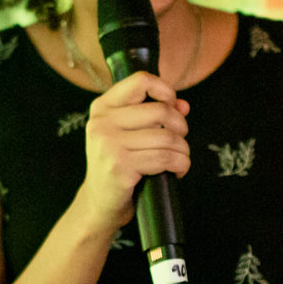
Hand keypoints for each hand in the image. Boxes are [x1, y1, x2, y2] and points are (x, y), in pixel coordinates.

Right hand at [75, 71, 190, 230]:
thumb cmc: (118, 164)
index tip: (172, 106)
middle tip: (179, 141)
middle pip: (161, 110)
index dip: (165, 91)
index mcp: (102, 108)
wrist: (99, 203)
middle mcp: (102, 123)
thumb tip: (183, 105)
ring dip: (182, 150)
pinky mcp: (120, 166)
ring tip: (179, 159)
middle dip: (180, 127)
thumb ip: (155, 115)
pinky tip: (176, 171)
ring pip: (167, 137)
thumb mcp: (130, 134)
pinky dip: (180, 164)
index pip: (141, 81)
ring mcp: (109, 144)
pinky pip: (165, 158)